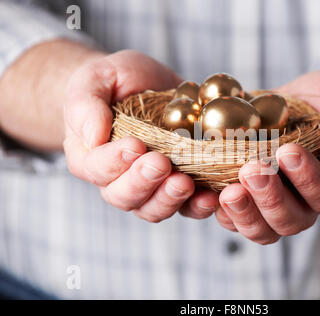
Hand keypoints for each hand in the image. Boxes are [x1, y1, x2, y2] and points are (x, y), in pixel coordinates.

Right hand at [64, 50, 218, 220]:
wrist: (144, 84)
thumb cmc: (113, 82)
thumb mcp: (93, 80)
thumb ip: (85, 106)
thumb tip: (93, 137)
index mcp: (90, 157)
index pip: (96, 169)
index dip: (113, 162)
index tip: (134, 145)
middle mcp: (117, 180)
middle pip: (126, 197)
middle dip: (144, 183)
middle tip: (161, 164)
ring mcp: (150, 186)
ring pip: (155, 208)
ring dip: (170, 199)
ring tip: (185, 183)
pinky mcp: (178, 184)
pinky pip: (187, 206)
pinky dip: (199, 205)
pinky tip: (211, 196)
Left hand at [215, 71, 319, 244]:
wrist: (306, 103)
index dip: (308, 179)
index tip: (288, 152)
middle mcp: (309, 202)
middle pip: (292, 220)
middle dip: (270, 198)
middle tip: (251, 170)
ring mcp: (278, 204)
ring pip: (263, 229)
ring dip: (244, 213)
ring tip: (226, 191)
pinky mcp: (251, 199)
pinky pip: (236, 219)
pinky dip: (221, 212)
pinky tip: (207, 195)